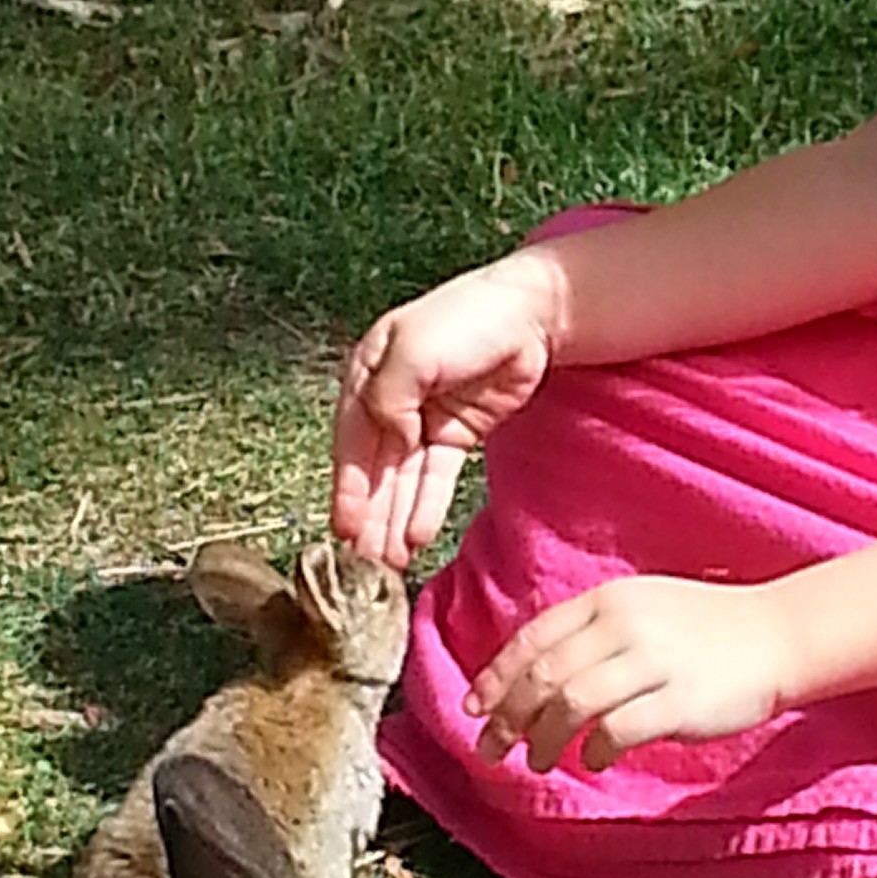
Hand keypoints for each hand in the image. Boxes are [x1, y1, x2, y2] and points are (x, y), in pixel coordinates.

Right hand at [332, 260, 559, 564]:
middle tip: (364, 562)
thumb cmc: (467, 319)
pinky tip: (416, 535)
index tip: (344, 528)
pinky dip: (425, 506)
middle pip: (373, 466)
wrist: (532, 315)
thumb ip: (388, 396)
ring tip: (388, 561)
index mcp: (367, 374)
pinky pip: (435, 477)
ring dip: (393, 519)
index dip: (347, 486)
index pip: (350, 440)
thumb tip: (388, 441)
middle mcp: (389, 400)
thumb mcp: (413, 348)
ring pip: (402, 479)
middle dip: (368, 514)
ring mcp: (423, 420)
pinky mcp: (455, 434)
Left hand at [466, 576, 795, 774]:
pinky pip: (617, 730)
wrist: (776, 635)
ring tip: (539, 762)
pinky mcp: (680, 700)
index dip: (496, 676)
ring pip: (571, 704)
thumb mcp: (641, 610)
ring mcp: (653, 661)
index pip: (533, 637)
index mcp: (608, 600)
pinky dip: (595, 750)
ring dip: (544, 740)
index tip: (473, 709)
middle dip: (508, 717)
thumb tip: (529, 680)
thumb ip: (590, 634)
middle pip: (544, 674)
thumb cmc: (703, 629)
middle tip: (491, 748)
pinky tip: (593, 761)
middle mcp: (625, 625)